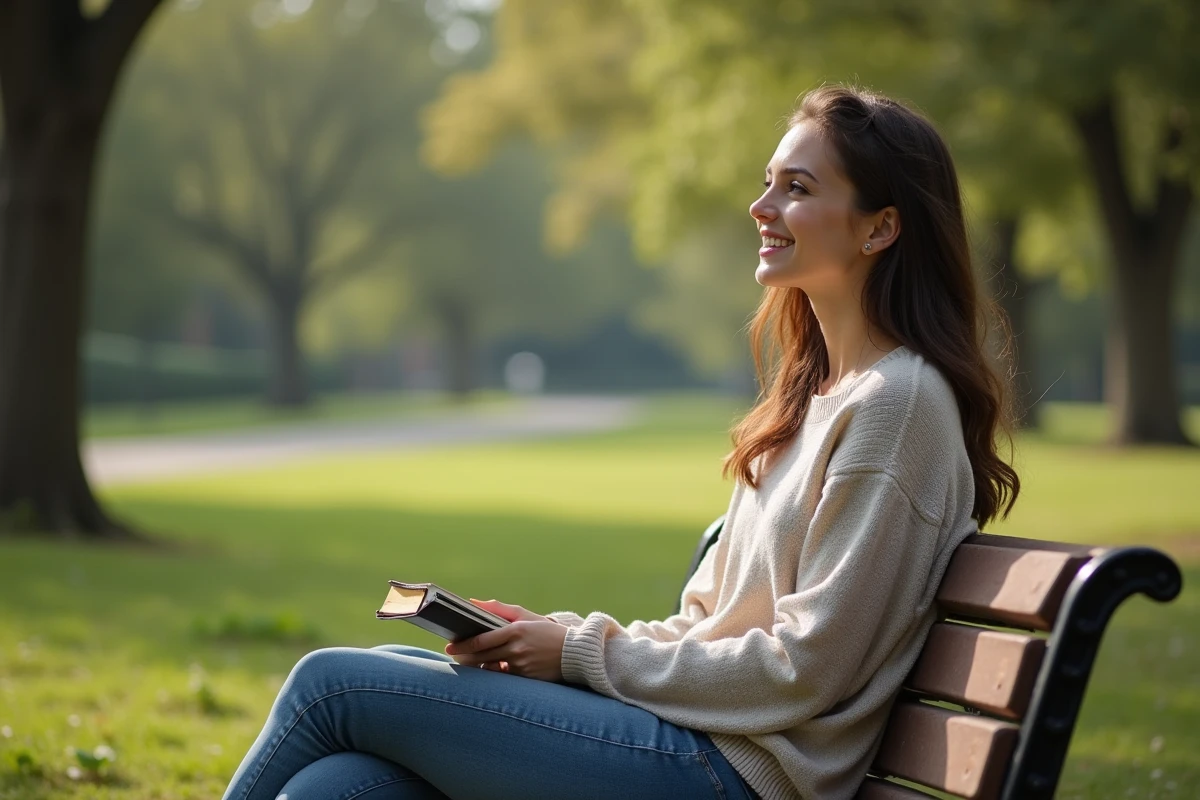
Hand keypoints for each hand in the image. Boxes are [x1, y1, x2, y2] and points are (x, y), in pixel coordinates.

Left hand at [446, 601, 567, 681]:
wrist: (574, 652)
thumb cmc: (546, 631)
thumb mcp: (525, 616)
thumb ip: (499, 609)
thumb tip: (474, 602)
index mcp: (516, 631)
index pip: (482, 640)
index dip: (463, 645)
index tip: (450, 645)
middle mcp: (517, 649)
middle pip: (482, 657)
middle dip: (465, 657)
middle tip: (453, 655)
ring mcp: (521, 666)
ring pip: (491, 668)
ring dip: (477, 666)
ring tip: (468, 663)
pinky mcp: (526, 679)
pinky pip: (504, 677)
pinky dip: (495, 673)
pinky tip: (489, 669)